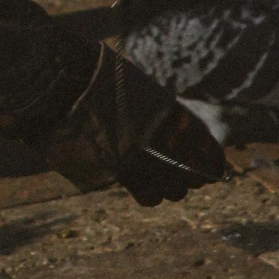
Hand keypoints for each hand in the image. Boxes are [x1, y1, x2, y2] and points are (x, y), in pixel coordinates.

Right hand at [40, 46, 226, 203]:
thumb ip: (166, 117)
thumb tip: (185, 143)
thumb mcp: (144, 93)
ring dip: (170, 188)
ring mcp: (143, 160)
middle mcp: (165, 141)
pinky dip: (150, 195)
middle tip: (185, 175)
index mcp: (176, 116)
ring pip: (172, 191)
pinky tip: (146, 188)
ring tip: (160, 179)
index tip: (215, 169)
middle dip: (191, 177)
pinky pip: (147, 195)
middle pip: (193, 175)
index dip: (213, 163)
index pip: (209, 151)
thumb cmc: (101, 83)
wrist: (63, 87)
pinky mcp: (121, 175)